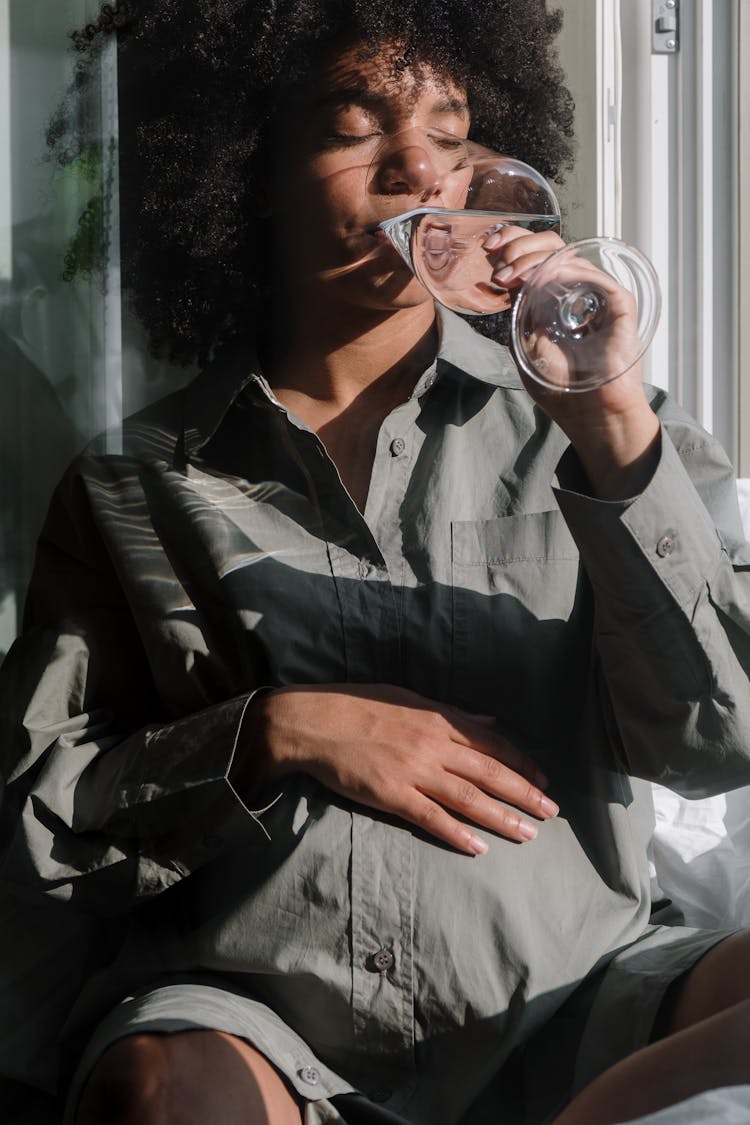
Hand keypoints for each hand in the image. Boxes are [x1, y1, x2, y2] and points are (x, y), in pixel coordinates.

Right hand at [236, 683, 557, 853]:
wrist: (313, 722)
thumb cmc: (358, 704)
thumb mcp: (408, 697)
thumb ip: (451, 712)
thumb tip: (489, 720)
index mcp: (438, 718)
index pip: (491, 742)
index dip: (521, 761)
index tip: (543, 778)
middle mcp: (433, 744)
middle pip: (489, 771)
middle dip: (524, 792)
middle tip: (551, 811)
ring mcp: (413, 771)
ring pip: (468, 797)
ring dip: (501, 817)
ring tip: (527, 833)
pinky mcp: (391, 794)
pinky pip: (430, 817)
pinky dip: (456, 833)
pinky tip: (478, 847)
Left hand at [485, 228, 660, 499]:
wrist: (591, 415)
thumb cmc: (562, 388)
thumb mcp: (525, 345)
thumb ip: (519, 312)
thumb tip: (506, 278)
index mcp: (558, 299)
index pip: (537, 259)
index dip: (513, 245)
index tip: (489, 249)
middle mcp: (579, 292)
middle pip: (552, 249)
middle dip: (520, 245)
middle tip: (499, 265)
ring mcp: (600, 297)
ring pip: (568, 256)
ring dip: (533, 258)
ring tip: (510, 274)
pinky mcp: (620, 304)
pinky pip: (592, 275)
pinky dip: (563, 270)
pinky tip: (541, 277)